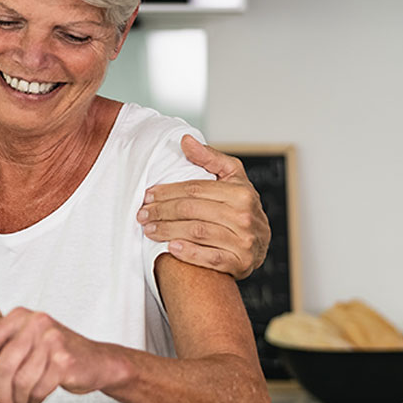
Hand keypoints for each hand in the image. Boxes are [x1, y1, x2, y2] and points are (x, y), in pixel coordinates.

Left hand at [0, 307, 121, 402]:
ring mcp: (51, 339)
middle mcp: (33, 322)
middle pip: (3, 366)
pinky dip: (32, 400)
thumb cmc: (53, 353)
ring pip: (20, 380)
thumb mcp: (18, 346)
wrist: (95, 361)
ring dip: (16, 401)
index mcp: (17, 316)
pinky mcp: (64, 359)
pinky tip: (33, 400)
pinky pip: (38, 388)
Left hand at [137, 135, 270, 279]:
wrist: (260, 242)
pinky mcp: (240, 263)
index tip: (147, 195)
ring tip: (149, 230)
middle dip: (162, 211)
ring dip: (168, 231)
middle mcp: (244, 216)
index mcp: (241, 192)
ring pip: (197, 233)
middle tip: (142, 214)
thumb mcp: (232, 176)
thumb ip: (209, 158)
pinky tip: (171, 248)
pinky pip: (211, 258)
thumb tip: (185, 140)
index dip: (167, 191)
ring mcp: (244, 241)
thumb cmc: (241, 205)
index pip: (194, 189)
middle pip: (192, 210)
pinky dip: (189, 253)